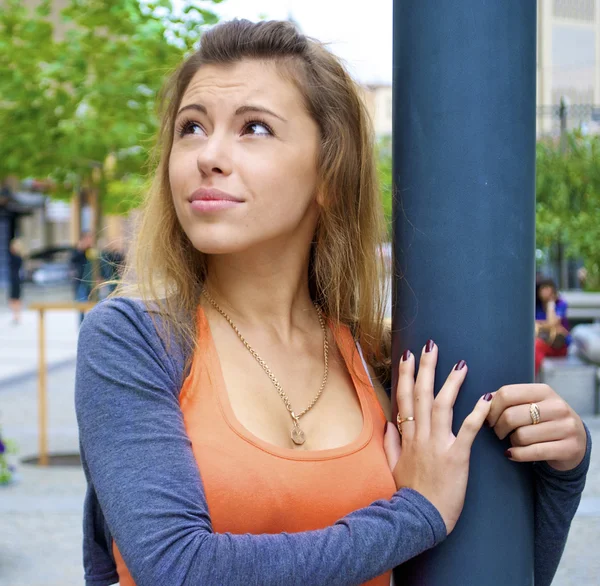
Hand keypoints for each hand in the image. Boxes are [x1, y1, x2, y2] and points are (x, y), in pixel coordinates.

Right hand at [383, 341, 492, 534]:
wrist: (419, 519)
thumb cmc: (408, 495)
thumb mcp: (393, 467)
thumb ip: (391, 443)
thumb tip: (389, 423)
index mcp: (407, 437)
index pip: (405, 399)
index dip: (406, 375)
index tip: (408, 355)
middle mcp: (420, 435)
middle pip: (422, 395)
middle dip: (426, 367)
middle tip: (431, 345)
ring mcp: (438, 444)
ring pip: (442, 406)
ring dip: (451, 382)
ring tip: (460, 363)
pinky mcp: (457, 456)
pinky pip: (468, 429)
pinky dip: (477, 411)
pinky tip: (486, 395)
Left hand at [486, 384, 586, 470]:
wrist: (575, 442)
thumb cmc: (543, 421)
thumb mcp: (531, 404)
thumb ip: (510, 399)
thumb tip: (485, 399)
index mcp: (543, 391)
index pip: (507, 393)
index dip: (491, 408)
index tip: (488, 419)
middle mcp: (557, 406)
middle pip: (511, 416)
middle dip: (498, 427)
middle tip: (498, 433)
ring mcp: (566, 427)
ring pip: (521, 436)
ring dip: (511, 441)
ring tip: (513, 441)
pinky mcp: (569, 448)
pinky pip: (533, 452)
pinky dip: (517, 454)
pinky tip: (513, 453)